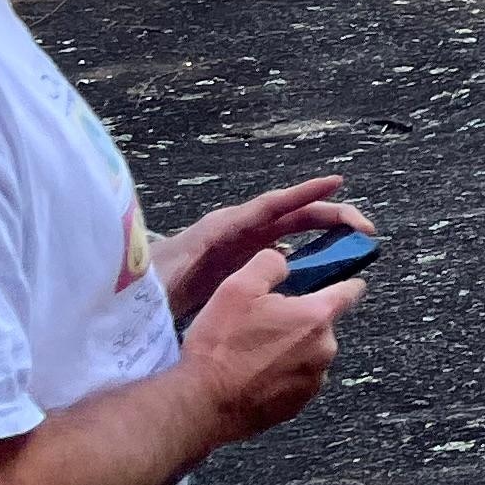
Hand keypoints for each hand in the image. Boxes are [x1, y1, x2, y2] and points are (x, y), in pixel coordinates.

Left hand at [157, 172, 367, 323]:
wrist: (120, 300)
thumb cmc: (141, 288)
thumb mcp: (159, 278)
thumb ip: (179, 268)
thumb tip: (189, 261)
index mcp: (221, 229)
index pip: (270, 205)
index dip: (304, 194)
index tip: (337, 183)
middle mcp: (234, 231)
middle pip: (290, 215)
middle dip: (329, 216)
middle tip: (364, 229)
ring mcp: (236, 247)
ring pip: (288, 232)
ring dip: (321, 233)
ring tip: (354, 244)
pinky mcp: (236, 264)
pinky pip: (278, 252)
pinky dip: (304, 252)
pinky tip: (321, 267)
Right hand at [176, 247, 358, 449]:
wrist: (198, 404)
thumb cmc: (219, 346)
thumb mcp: (238, 286)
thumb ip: (271, 264)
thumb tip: (285, 262)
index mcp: (316, 316)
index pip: (351, 290)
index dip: (343, 281)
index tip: (336, 280)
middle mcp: (324, 350)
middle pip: (321, 324)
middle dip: (299, 320)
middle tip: (263, 323)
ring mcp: (312, 381)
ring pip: (307, 352)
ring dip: (289, 349)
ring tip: (251, 352)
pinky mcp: (296, 405)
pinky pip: (295, 380)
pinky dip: (280, 375)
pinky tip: (251, 374)